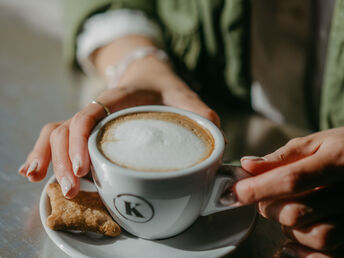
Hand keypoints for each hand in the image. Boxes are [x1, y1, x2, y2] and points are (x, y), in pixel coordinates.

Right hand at [18, 58, 219, 198]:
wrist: (148, 76)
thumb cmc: (163, 87)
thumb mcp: (183, 94)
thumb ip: (199, 112)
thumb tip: (216, 140)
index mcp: (117, 100)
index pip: (89, 115)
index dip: (81, 140)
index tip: (85, 168)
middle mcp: (97, 110)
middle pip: (64, 129)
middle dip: (61, 160)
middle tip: (71, 187)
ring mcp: (89, 121)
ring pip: (55, 133)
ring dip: (46, 157)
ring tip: (39, 180)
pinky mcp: (87, 132)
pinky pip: (59, 138)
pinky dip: (44, 154)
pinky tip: (35, 173)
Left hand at [235, 128, 343, 253]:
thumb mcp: (318, 142)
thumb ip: (283, 156)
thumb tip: (248, 165)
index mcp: (337, 161)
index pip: (290, 179)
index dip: (258, 189)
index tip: (234, 192)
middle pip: (296, 212)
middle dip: (270, 207)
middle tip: (265, 197)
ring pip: (315, 236)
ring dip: (288, 228)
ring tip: (287, 211)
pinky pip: (330, 256)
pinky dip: (305, 254)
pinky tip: (292, 243)